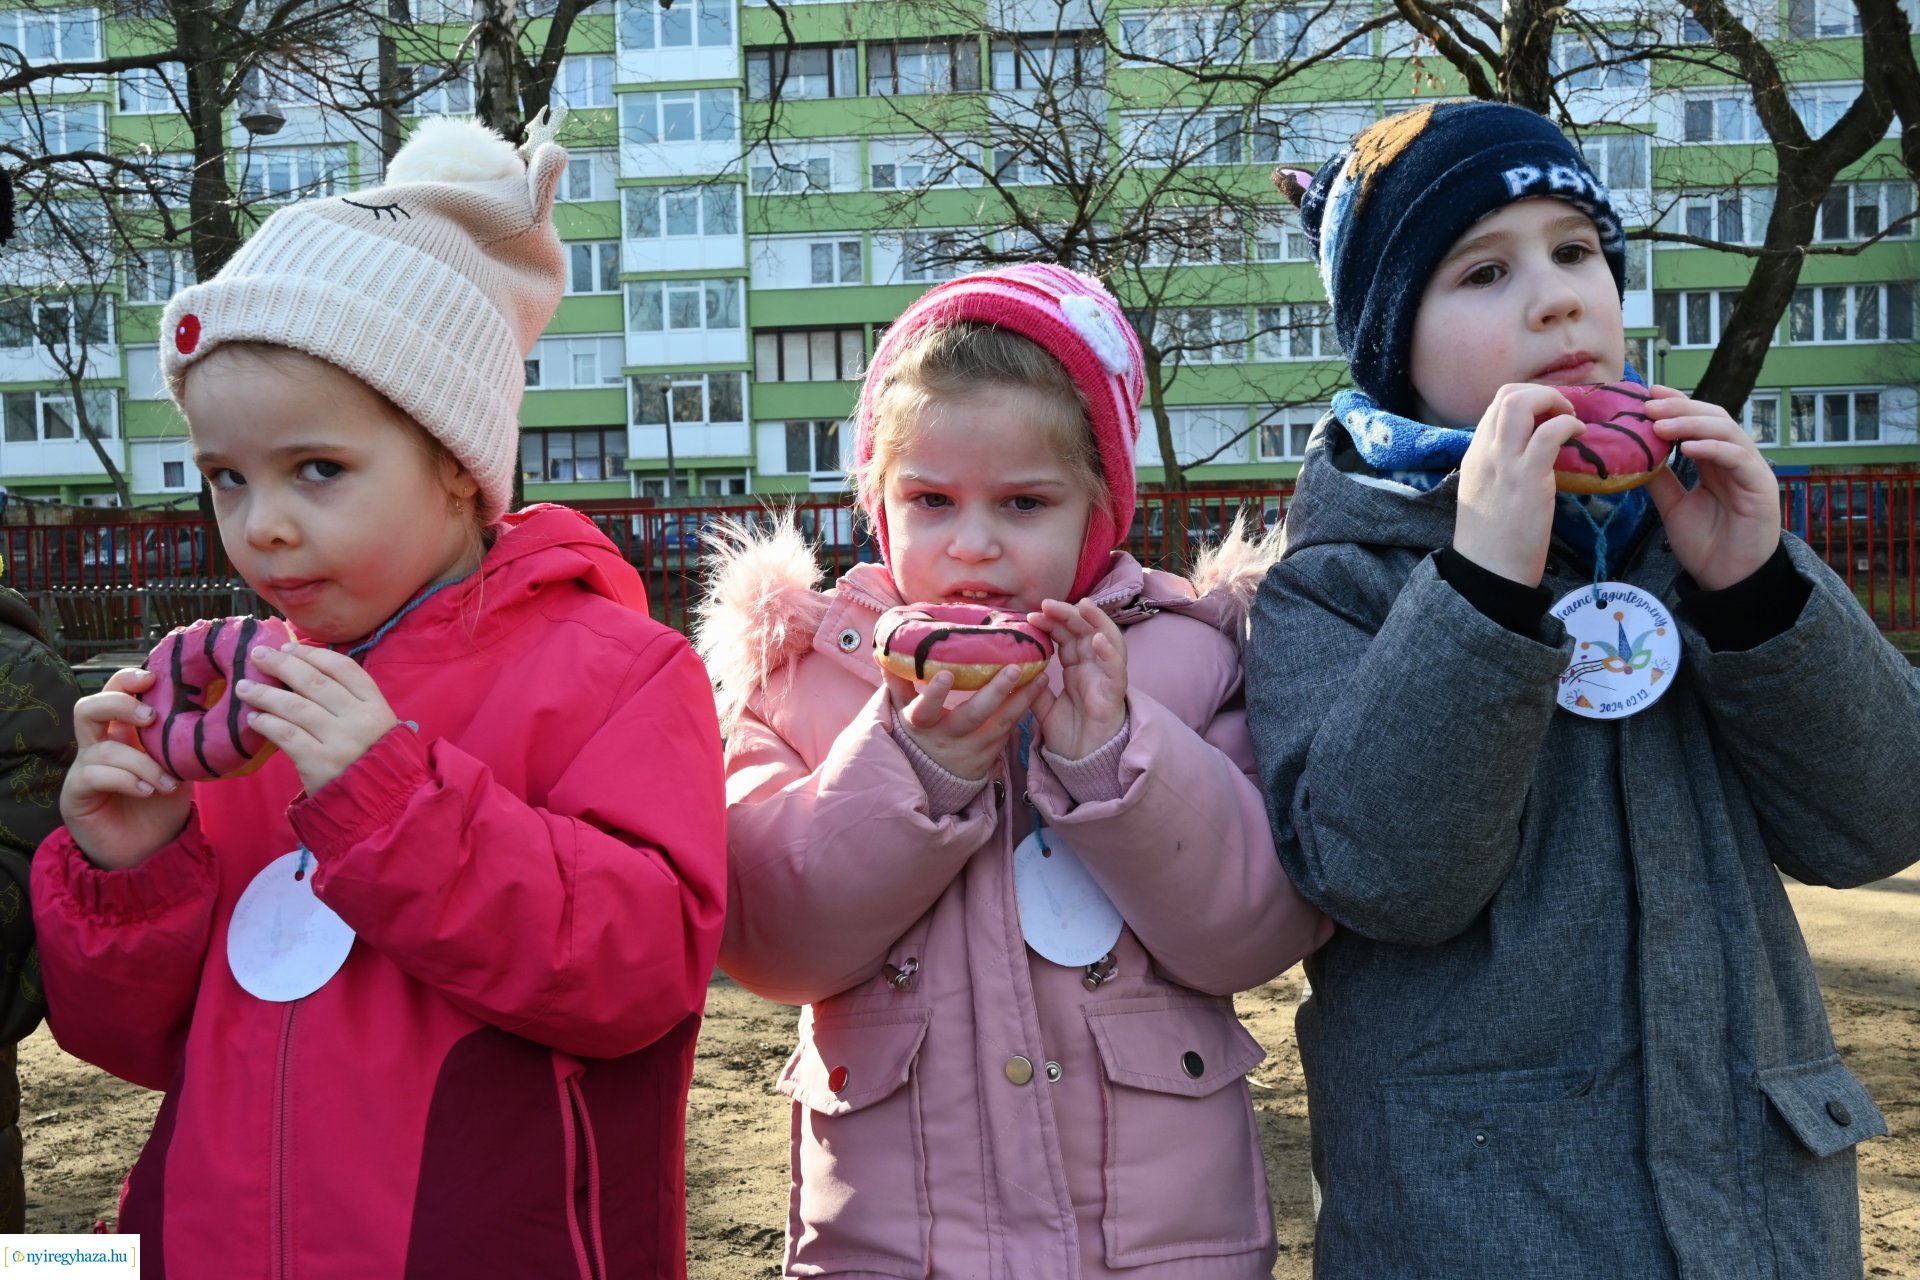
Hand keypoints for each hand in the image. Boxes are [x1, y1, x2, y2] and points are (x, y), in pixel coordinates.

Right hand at [60, 668, 191, 869]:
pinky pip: (93, 775)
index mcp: (122, 732)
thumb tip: (214, 715)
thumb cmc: (162, 805)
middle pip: (88, 707)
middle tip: (151, 716)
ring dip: (140, 762)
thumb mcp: (180, 768)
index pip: (113, 693)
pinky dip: (125, 779)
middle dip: (119, 703)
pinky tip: (147, 790)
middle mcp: (98, 746)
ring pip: (101, 748)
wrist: (147, 850)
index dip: (127, 679)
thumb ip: (184, 743)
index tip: (155, 678)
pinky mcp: (75, 794)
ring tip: (166, 782)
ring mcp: (83, 769)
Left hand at [237, 643, 398, 794]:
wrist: (379, 805)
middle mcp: (361, 720)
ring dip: (265, 694)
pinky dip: (267, 723)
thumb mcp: (376, 726)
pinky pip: (286, 735)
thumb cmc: (371, 760)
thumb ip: (350, 702)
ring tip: (245, 688)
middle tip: (258, 655)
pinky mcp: (320, 764)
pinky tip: (254, 718)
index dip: (313, 654)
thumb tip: (304, 670)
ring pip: (295, 706)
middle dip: (282, 665)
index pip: (343, 668)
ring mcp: (340, 742)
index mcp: (377, 706)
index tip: (288, 648)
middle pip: (314, 682)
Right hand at [886, 664, 1046, 781]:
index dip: (934, 695)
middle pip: (973, 717)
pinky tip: (1039, 690)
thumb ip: (895, 682)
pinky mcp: (990, 756)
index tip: (946, 674)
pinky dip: (1024, 711)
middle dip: (994, 692)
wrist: (930, 779)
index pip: (925, 711)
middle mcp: (948, 739)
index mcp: (922, 725)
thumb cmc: (915, 733)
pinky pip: (1009, 732)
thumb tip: (883, 649)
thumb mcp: (899, 711)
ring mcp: (972, 750)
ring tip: (1041, 676)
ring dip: (1022, 700)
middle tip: (1013, 668)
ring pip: (1000, 725)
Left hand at [1026, 599, 1126, 760]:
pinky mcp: (1115, 694)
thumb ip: (1034, 687)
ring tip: (1082, 606)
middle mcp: (1093, 667)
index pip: (1066, 636)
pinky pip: (1117, 669)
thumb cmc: (1070, 734)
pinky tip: (1098, 639)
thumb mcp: (1044, 707)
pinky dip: (1110, 652)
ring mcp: (1105, 678)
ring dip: (1095, 621)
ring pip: (1106, 640)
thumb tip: (1016, 669)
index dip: (1052, 622)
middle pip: (1084, 631)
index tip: (1030, 616)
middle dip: (1067, 614)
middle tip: (1046, 604)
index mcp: (1077, 667)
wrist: (1084, 763)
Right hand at [1454, 383, 1587, 585]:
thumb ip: (1500, 469)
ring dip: (1553, 401)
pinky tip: (1580, 437)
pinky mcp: (1527, 477)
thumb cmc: (1492, 540)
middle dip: (1541, 394)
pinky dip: (1569, 425)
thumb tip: (1529, 455)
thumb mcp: (1486, 494)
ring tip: (1571, 420)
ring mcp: (1504, 462)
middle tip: (1562, 415)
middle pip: (1507, 395)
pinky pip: (1549, 433)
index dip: (1528, 400)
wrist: (1488, 572)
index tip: (1548, 417)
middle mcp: (1485, 452)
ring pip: (1521, 403)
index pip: (1496, 405)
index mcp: (1475, 455)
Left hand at [1643, 385, 1780, 590]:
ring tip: (1660, 424)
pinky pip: (1738, 458)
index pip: (1698, 421)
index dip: (1676, 404)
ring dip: (1691, 423)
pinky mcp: (1761, 487)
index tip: (1646, 394)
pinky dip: (1712, 448)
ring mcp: (1751, 471)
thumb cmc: (1705, 544)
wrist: (1728, 581)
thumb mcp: (1672, 505)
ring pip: (1726, 431)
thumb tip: (1632, 454)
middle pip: (1713, 418)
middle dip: (1680, 407)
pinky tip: (1687, 446)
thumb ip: (1659, 478)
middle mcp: (1736, 460)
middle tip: (1648, 404)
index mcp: (1716, 461)